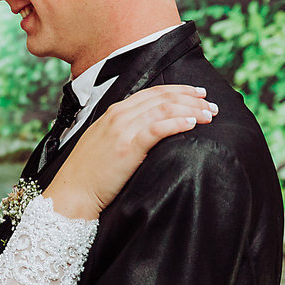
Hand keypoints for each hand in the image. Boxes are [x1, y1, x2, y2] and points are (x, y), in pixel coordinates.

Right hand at [45, 85, 217, 219]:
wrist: (72, 193)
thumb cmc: (89, 174)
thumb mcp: (104, 143)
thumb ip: (124, 131)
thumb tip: (149, 131)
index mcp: (114, 112)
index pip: (152, 93)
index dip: (178, 91)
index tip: (197, 94)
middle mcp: (119, 115)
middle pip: (162, 98)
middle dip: (191, 99)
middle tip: (212, 105)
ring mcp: (122, 130)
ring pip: (163, 110)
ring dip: (190, 110)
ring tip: (209, 116)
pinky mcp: (127, 147)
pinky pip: (157, 129)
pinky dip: (176, 123)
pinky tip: (191, 124)